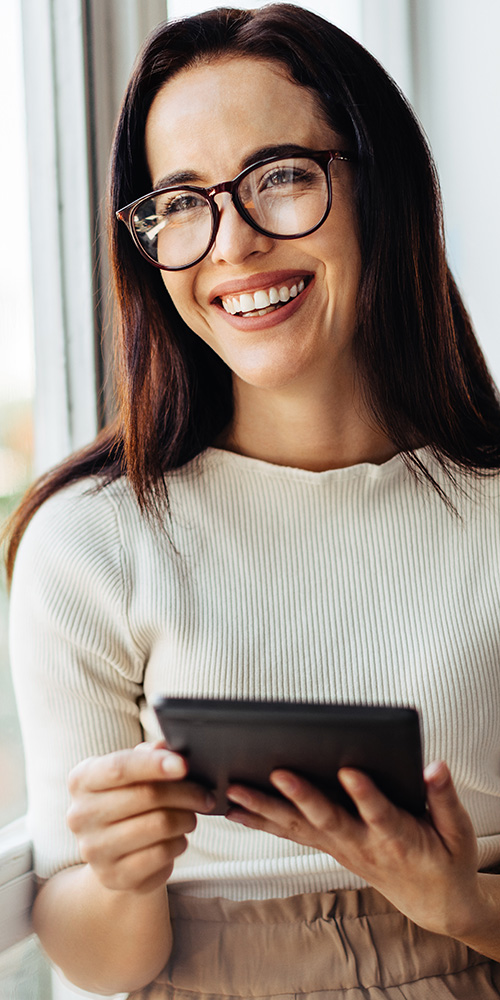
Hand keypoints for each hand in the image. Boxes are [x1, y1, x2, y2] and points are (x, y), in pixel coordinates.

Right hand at [67, 741, 213, 894]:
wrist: (115, 854)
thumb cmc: (128, 802)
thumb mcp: (132, 773)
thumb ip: (148, 755)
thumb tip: (164, 747)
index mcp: (82, 780)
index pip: (119, 768)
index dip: (154, 764)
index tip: (183, 765)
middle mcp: (80, 815)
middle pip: (146, 796)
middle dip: (185, 793)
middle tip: (205, 795)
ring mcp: (94, 849)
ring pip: (159, 824)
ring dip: (186, 818)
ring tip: (191, 816)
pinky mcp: (114, 876)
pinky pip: (162, 853)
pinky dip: (179, 843)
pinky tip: (178, 838)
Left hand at [226, 761, 482, 939]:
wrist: (433, 900)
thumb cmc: (445, 859)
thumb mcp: (458, 831)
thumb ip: (444, 798)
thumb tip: (434, 766)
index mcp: (398, 836)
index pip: (380, 813)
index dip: (365, 794)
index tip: (350, 770)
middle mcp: (362, 843)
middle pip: (328, 819)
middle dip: (302, 797)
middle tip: (278, 772)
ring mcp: (341, 847)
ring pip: (299, 827)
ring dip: (266, 809)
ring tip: (235, 789)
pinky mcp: (329, 846)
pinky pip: (291, 834)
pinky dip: (262, 822)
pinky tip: (235, 810)